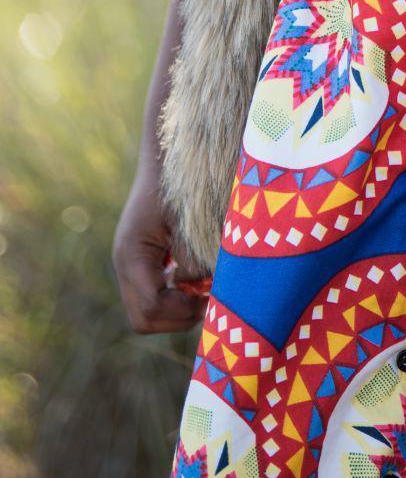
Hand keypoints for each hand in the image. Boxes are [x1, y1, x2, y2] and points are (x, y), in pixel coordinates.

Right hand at [113, 167, 209, 335]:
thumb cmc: (180, 184)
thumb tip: (200, 290)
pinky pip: (150, 296)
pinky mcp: (138, 262)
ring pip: (144, 313)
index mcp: (132, 255)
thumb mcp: (189, 221)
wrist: (166, 157)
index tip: (210, 297)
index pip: (151, 308)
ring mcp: (128, 266)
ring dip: (174, 310)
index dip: (182, 311)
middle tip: (207, 300)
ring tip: (202, 291)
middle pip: (143, 319)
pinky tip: (192, 280)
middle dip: (177, 317)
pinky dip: (171, 298)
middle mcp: (124, 265)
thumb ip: (192, 257)